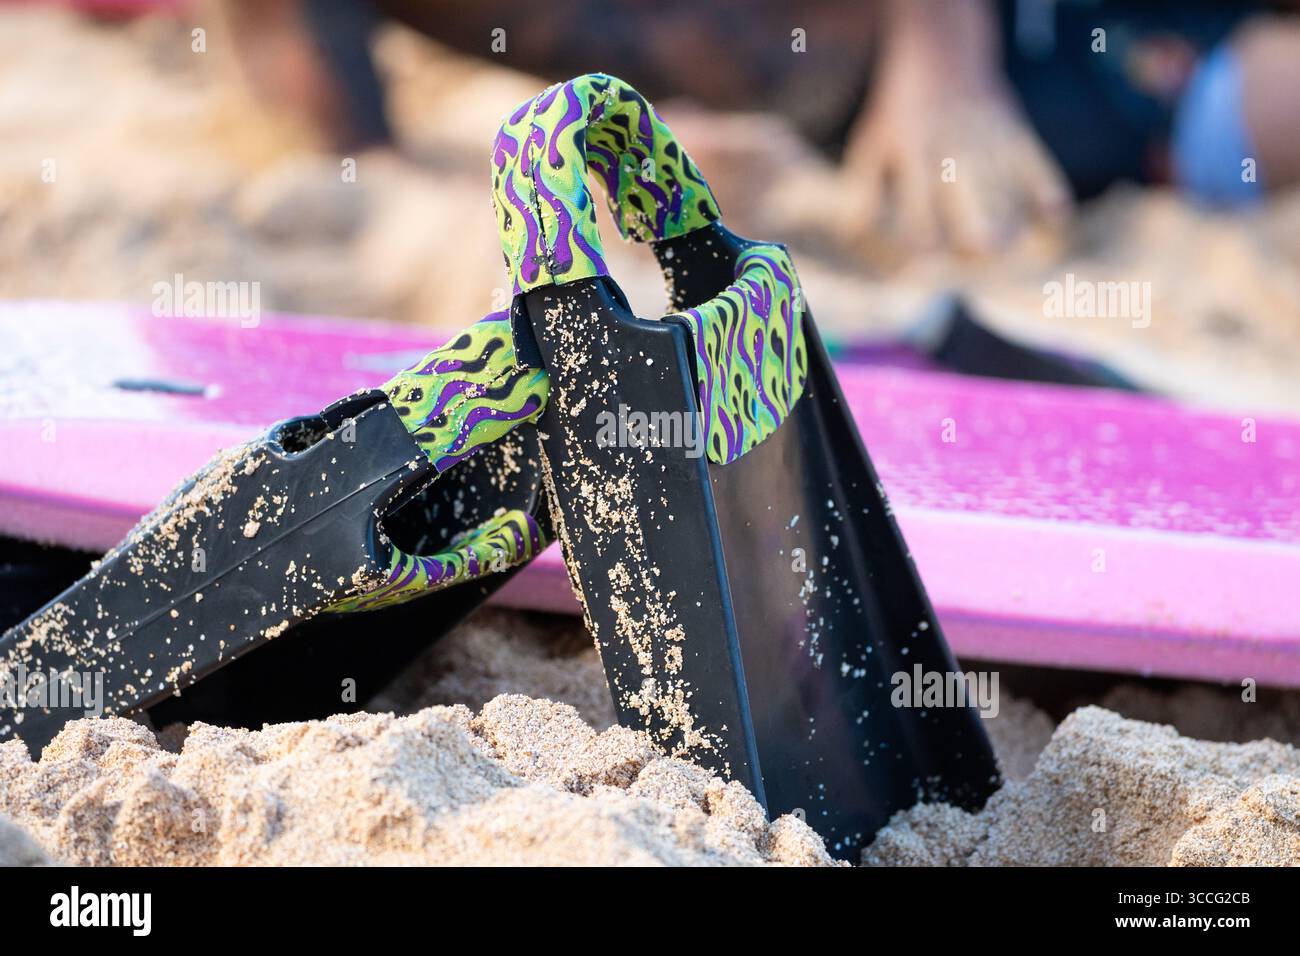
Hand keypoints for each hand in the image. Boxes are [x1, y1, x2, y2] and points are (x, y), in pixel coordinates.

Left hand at [843, 1, 1071, 254]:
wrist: (944, 52)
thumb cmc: (901, 110)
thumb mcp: (871, 141)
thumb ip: (862, 189)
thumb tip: (856, 234)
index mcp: (914, 158)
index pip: (921, 221)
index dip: (923, 250)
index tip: (923, 260)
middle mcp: (954, 154)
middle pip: (972, 214)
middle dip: (976, 244)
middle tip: (973, 255)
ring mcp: (991, 144)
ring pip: (1009, 201)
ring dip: (1011, 232)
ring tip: (1006, 245)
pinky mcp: (1019, 135)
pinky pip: (1043, 172)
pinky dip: (1050, 199)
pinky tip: (1052, 219)